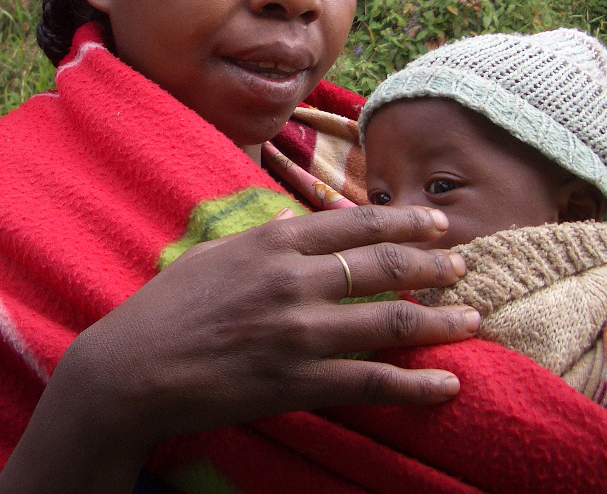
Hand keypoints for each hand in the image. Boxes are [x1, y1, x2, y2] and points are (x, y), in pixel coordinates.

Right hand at [0, 205, 477, 493]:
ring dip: (441, 319)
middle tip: (465, 265)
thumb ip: (262, 237)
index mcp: (272, 243)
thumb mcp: (213, 254)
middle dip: (434, 263)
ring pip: (391, 320)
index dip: (405, 221)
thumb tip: (296, 222)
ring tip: (473, 318)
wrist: (133, 367)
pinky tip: (448, 384)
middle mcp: (293, 280)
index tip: (437, 223)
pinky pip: (372, 382)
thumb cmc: (167, 308)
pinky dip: (416, 384)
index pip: (356, 224)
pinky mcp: (297, 382)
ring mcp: (298, 332)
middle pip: (383, 265)